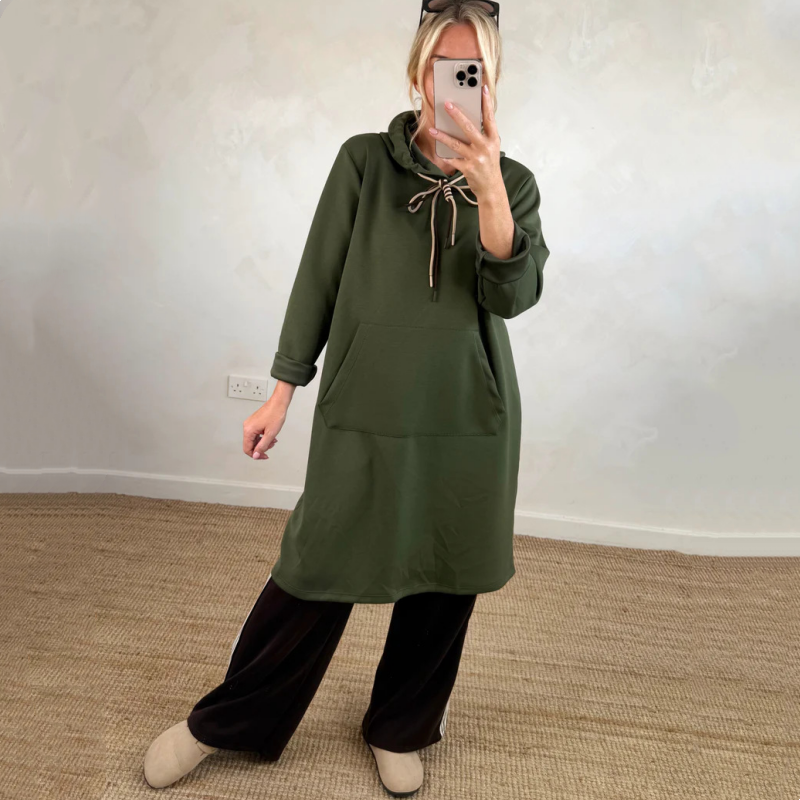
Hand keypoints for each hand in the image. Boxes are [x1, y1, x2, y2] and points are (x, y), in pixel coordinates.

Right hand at [244, 398, 285, 459]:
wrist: (279, 403)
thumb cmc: (275, 414)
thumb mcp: (270, 434)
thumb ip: (262, 446)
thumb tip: (256, 455)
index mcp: (249, 430)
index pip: (247, 448)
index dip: (256, 455)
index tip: (264, 456)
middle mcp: (247, 427)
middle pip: (251, 444)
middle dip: (261, 448)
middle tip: (271, 446)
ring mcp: (250, 424)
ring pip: (255, 439)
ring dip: (264, 442)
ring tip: (273, 440)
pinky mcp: (254, 422)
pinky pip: (257, 434)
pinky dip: (264, 437)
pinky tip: (271, 436)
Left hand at [429, 84, 504, 200]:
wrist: (491, 188)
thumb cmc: (490, 166)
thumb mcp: (491, 148)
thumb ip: (483, 135)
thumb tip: (468, 120)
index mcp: (493, 139)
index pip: (490, 118)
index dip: (486, 103)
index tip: (482, 89)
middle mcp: (485, 147)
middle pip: (469, 127)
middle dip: (457, 115)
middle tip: (447, 105)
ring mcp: (476, 158)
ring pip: (456, 144)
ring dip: (442, 136)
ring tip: (433, 129)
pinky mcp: (467, 168)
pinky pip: (452, 159)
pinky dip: (445, 155)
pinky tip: (437, 150)